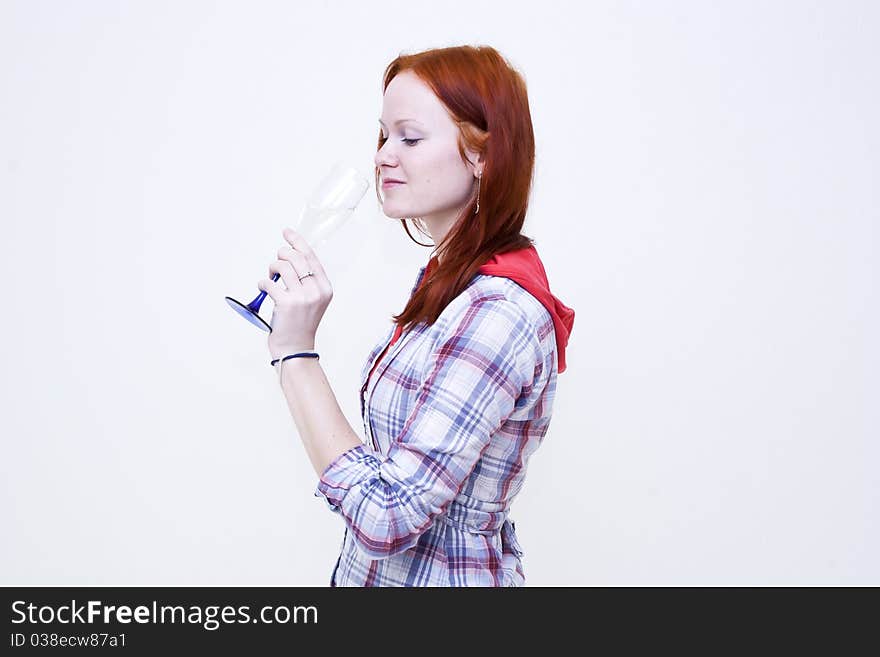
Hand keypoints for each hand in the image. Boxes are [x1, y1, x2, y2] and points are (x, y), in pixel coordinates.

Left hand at [257, 227, 332, 359]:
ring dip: (271, 268)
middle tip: (276, 262)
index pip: (311, 257)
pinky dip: (263, 283)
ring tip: (270, 277)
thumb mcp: (312, 301)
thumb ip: (306, 281)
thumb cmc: (300, 324)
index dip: (298, 242)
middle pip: (296, 258)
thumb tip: (290, 256)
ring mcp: (302, 297)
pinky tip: (263, 289)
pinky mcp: (286, 304)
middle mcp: (316, 291)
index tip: (287, 232)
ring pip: (282, 267)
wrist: (295, 349)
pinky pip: (269, 282)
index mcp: (325, 288)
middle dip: (282, 254)